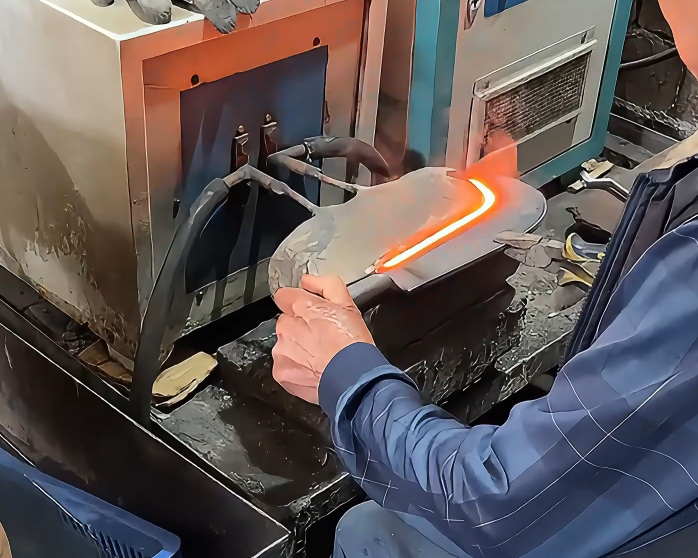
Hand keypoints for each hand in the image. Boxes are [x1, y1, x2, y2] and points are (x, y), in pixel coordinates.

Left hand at [272, 275, 373, 403]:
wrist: (354, 378)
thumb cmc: (352, 342)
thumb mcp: (347, 304)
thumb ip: (325, 285)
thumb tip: (307, 281)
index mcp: (300, 306)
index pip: (283, 296)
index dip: (297, 303)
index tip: (308, 313)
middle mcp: (286, 326)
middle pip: (286, 322)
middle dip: (299, 327)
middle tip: (321, 337)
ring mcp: (282, 350)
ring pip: (284, 344)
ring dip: (297, 348)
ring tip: (319, 356)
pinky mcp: (281, 372)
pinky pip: (285, 365)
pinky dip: (296, 368)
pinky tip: (313, 369)